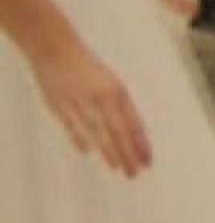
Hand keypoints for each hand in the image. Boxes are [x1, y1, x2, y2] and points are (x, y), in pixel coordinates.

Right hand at [28, 34, 150, 178]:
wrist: (57, 50)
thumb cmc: (89, 68)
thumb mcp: (113, 84)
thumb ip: (121, 107)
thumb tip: (134, 130)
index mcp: (117, 92)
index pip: (133, 124)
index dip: (140, 144)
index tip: (148, 161)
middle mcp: (101, 98)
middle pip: (118, 132)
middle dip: (127, 154)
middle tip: (135, 172)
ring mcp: (79, 101)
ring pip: (97, 132)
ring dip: (108, 152)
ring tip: (117, 168)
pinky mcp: (59, 104)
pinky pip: (72, 126)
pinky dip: (80, 139)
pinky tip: (87, 152)